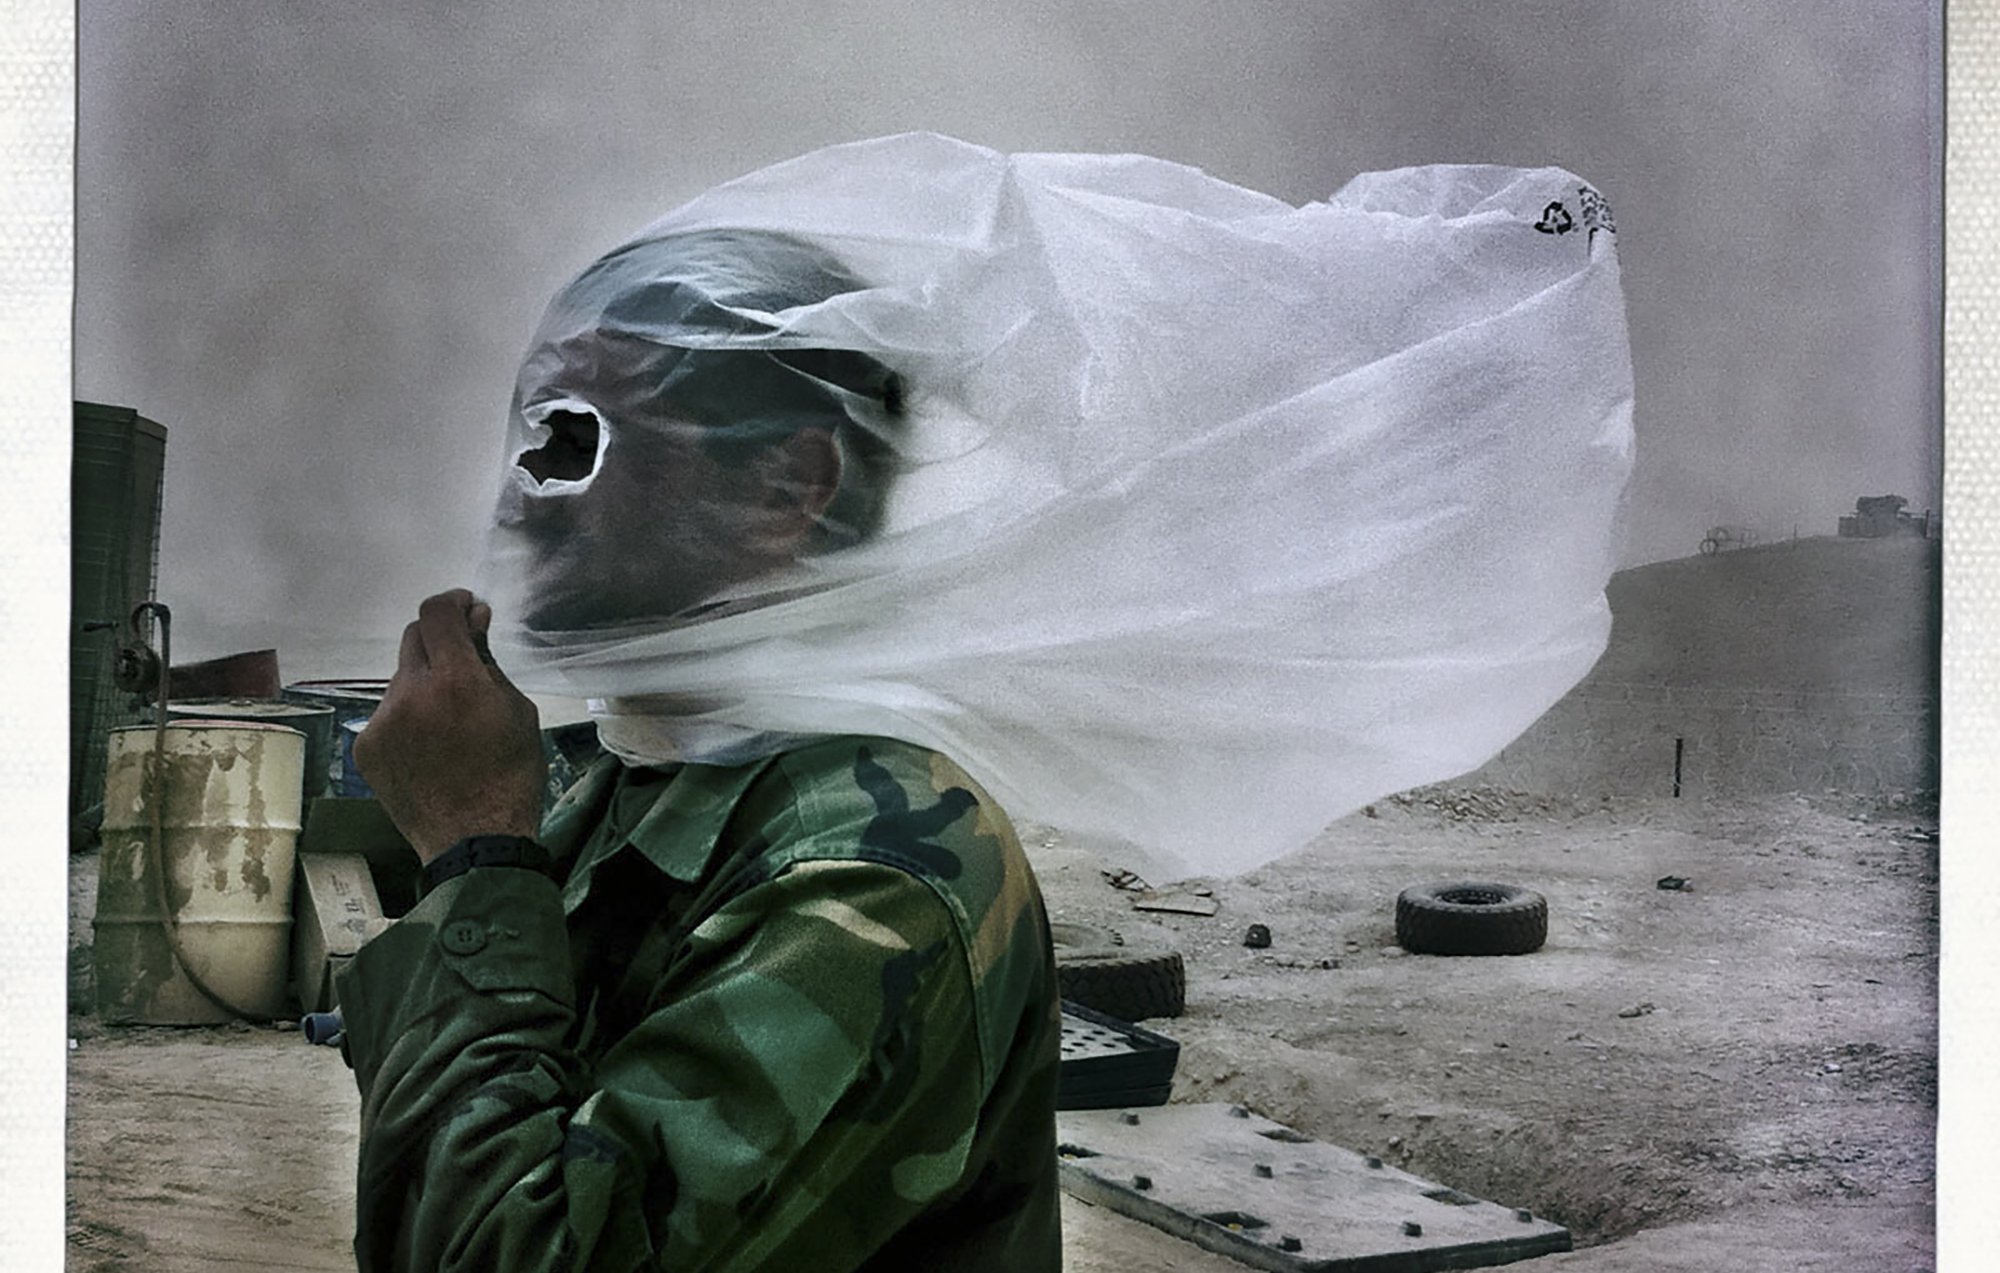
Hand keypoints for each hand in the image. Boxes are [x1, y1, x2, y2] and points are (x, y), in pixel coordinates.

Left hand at [355, 589, 544, 863]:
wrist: (474, 843)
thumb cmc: (511, 776)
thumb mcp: (518, 712)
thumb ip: (490, 664)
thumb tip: (475, 623)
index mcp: (455, 681)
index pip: (436, 613)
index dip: (452, 602)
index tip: (466, 609)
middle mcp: (410, 693)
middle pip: (414, 638)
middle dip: (440, 641)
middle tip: (463, 662)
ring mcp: (381, 721)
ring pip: (402, 680)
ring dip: (425, 684)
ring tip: (449, 722)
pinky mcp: (365, 747)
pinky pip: (389, 715)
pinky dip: (409, 718)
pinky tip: (430, 748)